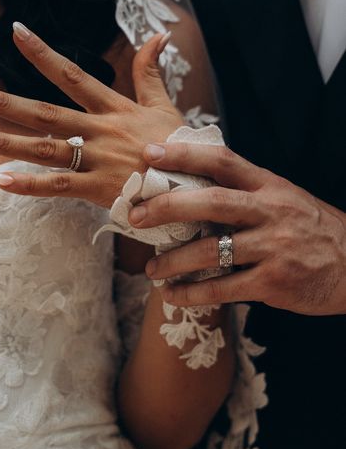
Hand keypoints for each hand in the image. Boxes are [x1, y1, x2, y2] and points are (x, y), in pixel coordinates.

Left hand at [0, 24, 182, 207]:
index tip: (16, 32)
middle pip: (45, 113)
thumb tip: (158, 35)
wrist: (196, 187)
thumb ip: (151, 72)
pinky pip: (59, 187)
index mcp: (114, 108)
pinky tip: (0, 180)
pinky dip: (29, 185)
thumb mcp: (165, 106)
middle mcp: (100, 131)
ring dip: (4, 142)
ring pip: (44, 149)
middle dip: (5, 101)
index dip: (43, 53)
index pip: (73, 75)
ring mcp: (98, 160)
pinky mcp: (99, 189)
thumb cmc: (179, 147)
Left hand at [128, 142, 345, 315]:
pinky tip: (173, 295)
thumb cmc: (311, 228)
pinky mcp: (275, 282)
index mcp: (268, 185)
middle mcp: (270, 211)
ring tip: (150, 269)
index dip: (184, 154)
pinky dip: (193, 293)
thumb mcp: (283, 196)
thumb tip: (192, 180)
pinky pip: (224, 288)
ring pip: (212, 251)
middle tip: (136, 216)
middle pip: (211, 202)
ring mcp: (273, 247)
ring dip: (173, 261)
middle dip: (167, 207)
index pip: (222, 161)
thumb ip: (244, 189)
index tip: (150, 153)